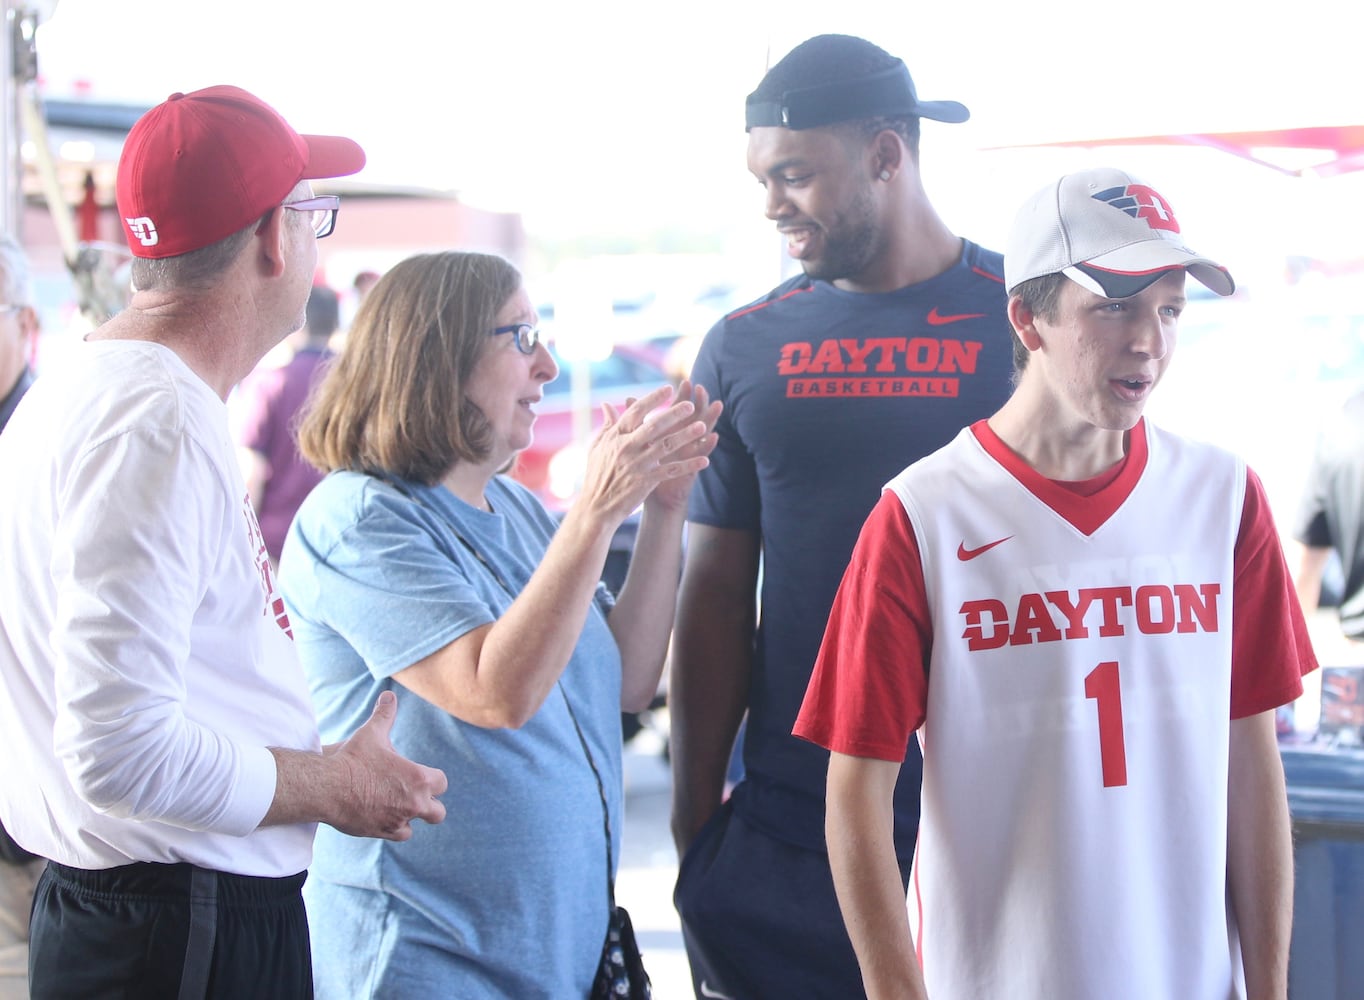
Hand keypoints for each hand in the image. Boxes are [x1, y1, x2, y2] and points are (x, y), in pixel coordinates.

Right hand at [327, 691, 447, 839]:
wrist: (327, 787)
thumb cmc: (352, 758)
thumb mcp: (371, 733)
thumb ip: (385, 715)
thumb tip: (389, 695)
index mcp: (419, 778)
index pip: (441, 783)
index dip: (432, 779)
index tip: (421, 776)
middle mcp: (414, 803)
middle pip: (438, 812)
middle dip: (430, 803)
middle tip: (416, 796)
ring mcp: (399, 820)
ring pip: (418, 824)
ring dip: (411, 816)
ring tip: (399, 806)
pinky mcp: (383, 832)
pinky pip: (400, 834)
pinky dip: (396, 828)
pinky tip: (387, 817)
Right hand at [574, 384, 713, 527]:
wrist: (596, 507)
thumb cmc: (597, 475)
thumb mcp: (597, 447)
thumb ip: (607, 425)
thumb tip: (607, 404)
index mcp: (615, 436)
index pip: (635, 412)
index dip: (652, 399)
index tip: (668, 388)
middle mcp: (627, 448)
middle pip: (654, 426)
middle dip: (673, 414)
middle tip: (690, 404)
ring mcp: (637, 465)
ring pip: (666, 446)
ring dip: (686, 436)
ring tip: (702, 426)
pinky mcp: (646, 481)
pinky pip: (672, 470)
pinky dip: (689, 465)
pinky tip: (705, 460)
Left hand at [644, 379, 720, 513]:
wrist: (643, 495)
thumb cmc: (639, 469)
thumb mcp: (634, 443)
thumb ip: (632, 422)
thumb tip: (623, 399)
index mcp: (666, 432)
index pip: (677, 409)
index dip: (682, 396)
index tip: (685, 382)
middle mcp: (679, 440)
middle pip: (693, 416)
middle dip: (698, 402)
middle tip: (701, 388)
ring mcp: (686, 452)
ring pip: (701, 432)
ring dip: (710, 419)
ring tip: (717, 405)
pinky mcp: (690, 467)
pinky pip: (700, 455)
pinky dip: (707, 446)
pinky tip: (714, 437)